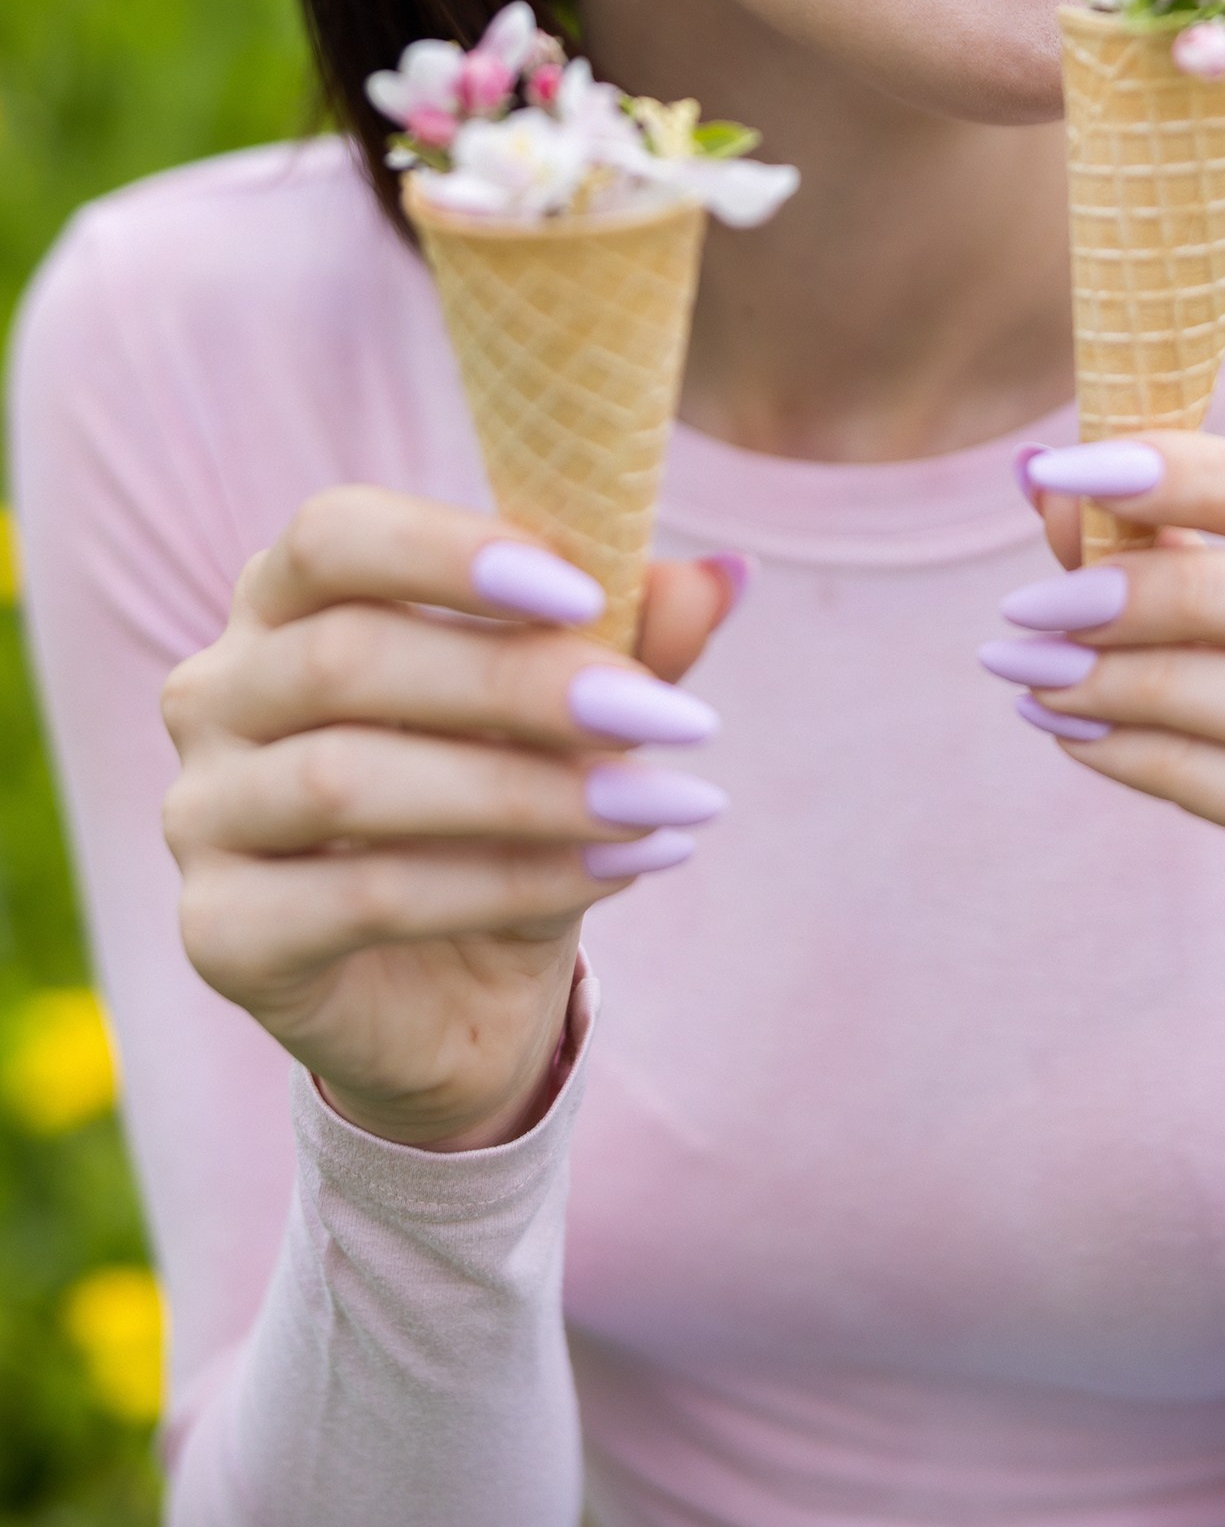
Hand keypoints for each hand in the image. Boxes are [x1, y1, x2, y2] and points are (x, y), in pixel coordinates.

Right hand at [162, 490, 737, 1150]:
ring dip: (529, 792)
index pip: (332, 534)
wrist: (457, 992)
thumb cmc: (505, 804)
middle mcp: (216, 691)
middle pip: (348, 658)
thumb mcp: (579, 715)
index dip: (452, 552)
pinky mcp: (220, 935)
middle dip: (524, 686)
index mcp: (286, 598)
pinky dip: (505, 881)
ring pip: (350, 782)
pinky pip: (366, 896)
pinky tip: (614, 871)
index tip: (587, 593)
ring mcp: (201, 816)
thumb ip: (631, 641)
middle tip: (670, 719)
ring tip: (663, 805)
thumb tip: (721, 576)